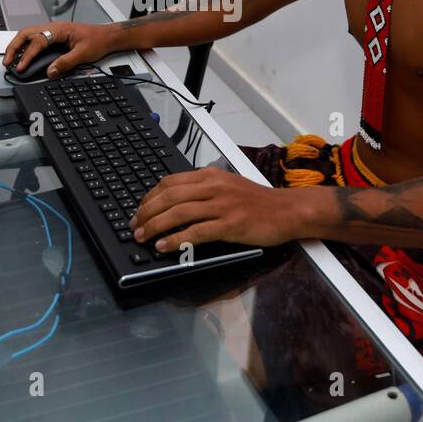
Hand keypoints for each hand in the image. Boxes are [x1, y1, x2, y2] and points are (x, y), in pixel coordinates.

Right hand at [1, 21, 120, 77]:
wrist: (107, 36)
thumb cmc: (97, 40)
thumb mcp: (83, 54)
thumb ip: (66, 63)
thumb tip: (50, 72)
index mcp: (59, 30)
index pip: (37, 42)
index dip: (27, 55)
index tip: (21, 67)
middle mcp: (53, 28)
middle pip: (25, 34)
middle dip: (14, 47)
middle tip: (7, 62)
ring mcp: (52, 31)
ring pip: (27, 35)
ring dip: (17, 46)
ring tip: (10, 60)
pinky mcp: (53, 36)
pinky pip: (34, 39)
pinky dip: (25, 46)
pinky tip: (22, 56)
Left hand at [130, 168, 298, 250]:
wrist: (287, 210)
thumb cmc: (258, 202)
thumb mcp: (228, 186)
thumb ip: (204, 189)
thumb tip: (176, 201)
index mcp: (210, 175)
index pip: (170, 182)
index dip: (150, 197)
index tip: (140, 209)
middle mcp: (213, 186)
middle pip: (169, 197)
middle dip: (147, 212)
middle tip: (134, 226)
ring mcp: (222, 205)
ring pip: (179, 213)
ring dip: (156, 226)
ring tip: (143, 237)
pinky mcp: (231, 224)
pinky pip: (197, 232)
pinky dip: (177, 239)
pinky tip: (165, 246)